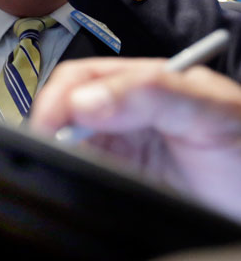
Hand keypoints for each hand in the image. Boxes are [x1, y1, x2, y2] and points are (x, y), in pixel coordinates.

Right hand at [31, 58, 240, 218]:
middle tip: (49, 152)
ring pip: (65, 140)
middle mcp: (126, 110)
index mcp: (145, 82)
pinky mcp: (115, 178)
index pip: (82, 77)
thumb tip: (84, 101)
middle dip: (49, 126)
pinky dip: (66, 175)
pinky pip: (77, 172)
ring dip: (55, 151)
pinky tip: (73, 182)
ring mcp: (120, 146)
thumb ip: (155, 94)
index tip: (51, 126)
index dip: (59, 98)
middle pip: (65, 108)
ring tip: (59, 167)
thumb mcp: (212, 114)